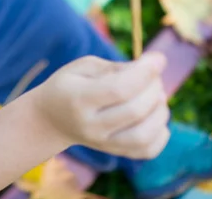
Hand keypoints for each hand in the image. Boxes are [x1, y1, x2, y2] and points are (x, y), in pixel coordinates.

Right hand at [32, 53, 169, 158]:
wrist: (50, 119)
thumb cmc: (69, 85)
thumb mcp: (83, 66)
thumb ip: (115, 67)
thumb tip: (149, 70)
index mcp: (79, 98)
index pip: (119, 89)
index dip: (145, 72)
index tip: (158, 58)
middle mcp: (91, 126)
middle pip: (135, 111)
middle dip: (154, 88)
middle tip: (154, 75)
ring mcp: (103, 144)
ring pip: (144, 136)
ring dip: (160, 111)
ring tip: (156, 95)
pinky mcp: (114, 153)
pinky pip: (146, 151)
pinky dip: (161, 133)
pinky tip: (155, 115)